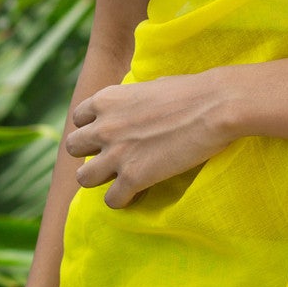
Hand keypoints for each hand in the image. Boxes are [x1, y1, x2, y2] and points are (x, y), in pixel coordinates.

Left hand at [64, 72, 237, 207]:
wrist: (215, 107)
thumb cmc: (193, 92)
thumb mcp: (151, 85)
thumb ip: (133, 100)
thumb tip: (138, 105)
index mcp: (106, 99)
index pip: (78, 119)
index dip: (92, 128)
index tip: (109, 135)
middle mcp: (103, 127)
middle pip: (73, 148)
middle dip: (90, 153)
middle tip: (112, 158)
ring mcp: (116, 154)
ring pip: (83, 178)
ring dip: (100, 180)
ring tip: (120, 179)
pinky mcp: (133, 177)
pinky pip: (111, 200)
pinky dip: (123, 200)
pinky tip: (138, 194)